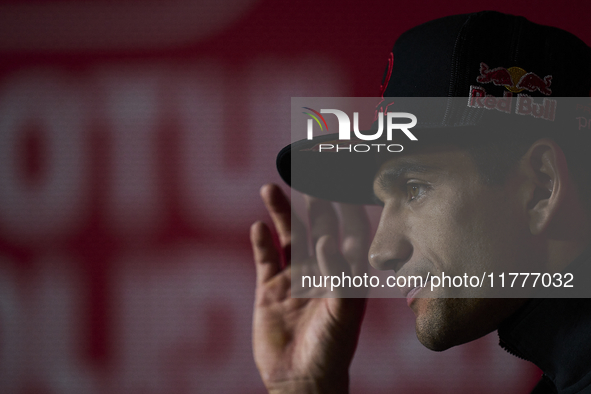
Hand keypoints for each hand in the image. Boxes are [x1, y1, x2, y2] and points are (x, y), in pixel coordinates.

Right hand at [251, 184, 369, 393]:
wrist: (301, 379)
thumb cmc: (332, 348)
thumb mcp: (343, 313)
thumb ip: (338, 276)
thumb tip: (325, 240)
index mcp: (346, 273)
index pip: (351, 232)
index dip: (348, 208)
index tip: (342, 183)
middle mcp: (320, 269)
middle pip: (316, 227)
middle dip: (312, 202)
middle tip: (305, 175)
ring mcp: (294, 277)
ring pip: (287, 236)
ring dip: (280, 213)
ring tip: (269, 188)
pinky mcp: (270, 288)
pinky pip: (265, 258)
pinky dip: (260, 242)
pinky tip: (257, 226)